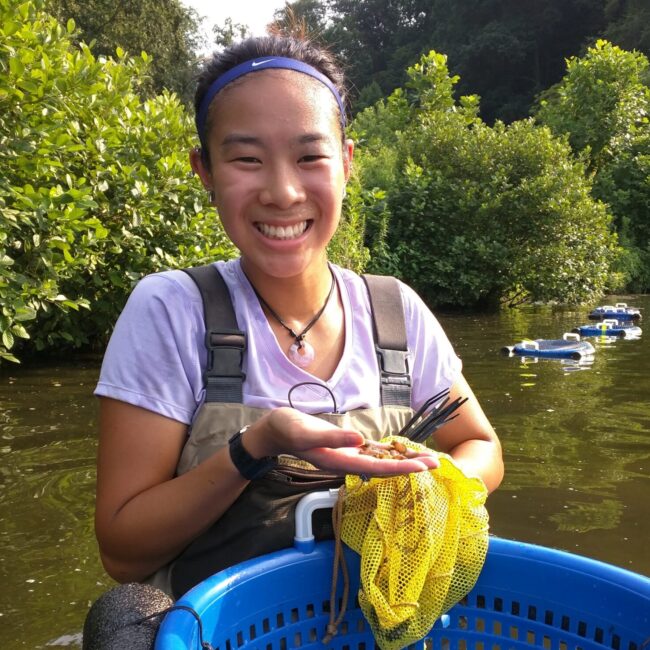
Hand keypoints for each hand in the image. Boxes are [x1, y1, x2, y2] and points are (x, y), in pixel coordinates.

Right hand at [246, 407, 438, 476]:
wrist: (275, 430)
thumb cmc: (288, 429)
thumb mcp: (307, 432)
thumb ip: (333, 438)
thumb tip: (360, 442)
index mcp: (339, 461)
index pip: (376, 469)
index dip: (400, 469)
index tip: (422, 469)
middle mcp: (346, 462)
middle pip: (384, 468)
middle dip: (409, 467)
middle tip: (436, 465)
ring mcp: (347, 455)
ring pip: (380, 461)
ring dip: (402, 460)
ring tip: (426, 459)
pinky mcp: (345, 447)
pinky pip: (371, 452)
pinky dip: (388, 452)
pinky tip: (401, 451)